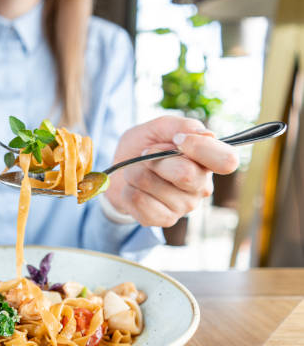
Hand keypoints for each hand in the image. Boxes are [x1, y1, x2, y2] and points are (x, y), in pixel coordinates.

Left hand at [105, 116, 238, 226]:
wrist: (119, 171)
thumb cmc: (143, 147)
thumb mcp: (158, 128)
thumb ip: (182, 126)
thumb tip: (206, 134)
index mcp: (208, 161)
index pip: (226, 160)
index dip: (200, 148)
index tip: (177, 139)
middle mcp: (201, 186)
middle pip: (185, 174)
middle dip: (155, 159)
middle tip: (145, 154)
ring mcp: (184, 206)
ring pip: (153, 185)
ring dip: (135, 172)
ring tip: (136, 171)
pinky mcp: (164, 219)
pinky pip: (139, 201)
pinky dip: (128, 190)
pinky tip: (133, 188)